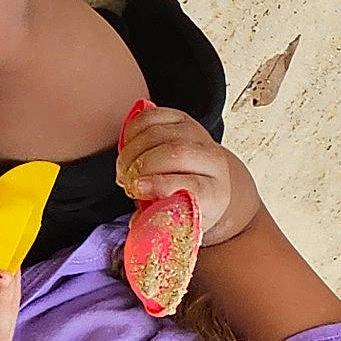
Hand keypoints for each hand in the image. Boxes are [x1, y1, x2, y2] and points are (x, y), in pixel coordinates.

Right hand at [116, 104, 260, 243]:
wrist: (207, 182)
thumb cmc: (188, 205)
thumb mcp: (179, 224)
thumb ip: (159, 223)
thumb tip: (138, 223)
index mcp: (215, 192)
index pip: (194, 184)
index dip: (162, 185)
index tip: (137, 189)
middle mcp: (213, 160)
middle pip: (175, 153)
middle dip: (141, 166)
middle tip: (125, 180)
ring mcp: (198, 136)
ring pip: (160, 133)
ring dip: (132, 151)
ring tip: (125, 168)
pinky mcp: (183, 119)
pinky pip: (153, 116)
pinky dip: (133, 130)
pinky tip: (129, 147)